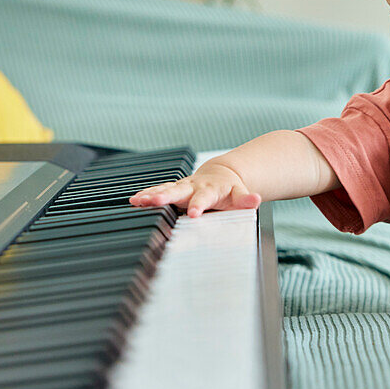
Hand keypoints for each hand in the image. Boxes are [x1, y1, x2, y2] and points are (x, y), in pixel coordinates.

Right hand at [128, 163, 261, 217]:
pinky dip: (146, 195)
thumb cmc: (230, 188)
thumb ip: (246, 200)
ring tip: (137, 201)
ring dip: (150, 195)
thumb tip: (256, 200)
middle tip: (153, 202)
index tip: (192, 214)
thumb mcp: (241, 194)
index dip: (198, 205)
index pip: (204, 198)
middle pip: (178, 191)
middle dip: (165, 196)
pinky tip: (133, 201)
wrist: (221, 174)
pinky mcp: (173, 189)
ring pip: (164, 189)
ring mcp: (181, 187)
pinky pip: (157, 190)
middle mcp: (193, 186)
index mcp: (210, 189)